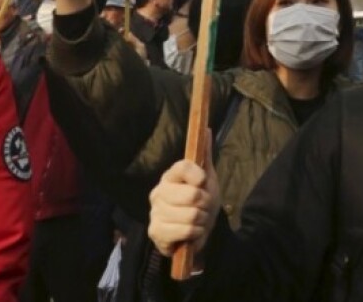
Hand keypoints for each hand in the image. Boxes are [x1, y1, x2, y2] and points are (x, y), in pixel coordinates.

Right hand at [149, 141, 219, 257]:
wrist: (196, 231)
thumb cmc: (200, 202)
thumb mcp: (207, 178)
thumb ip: (205, 155)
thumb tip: (206, 129)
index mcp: (170, 176)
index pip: (183, 167)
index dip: (198, 176)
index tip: (203, 182)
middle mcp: (159, 192)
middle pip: (191, 195)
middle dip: (205, 204)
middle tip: (202, 207)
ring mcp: (155, 212)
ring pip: (190, 215)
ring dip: (201, 221)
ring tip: (197, 220)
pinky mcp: (155, 232)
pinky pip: (184, 231)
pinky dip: (194, 234)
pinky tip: (190, 233)